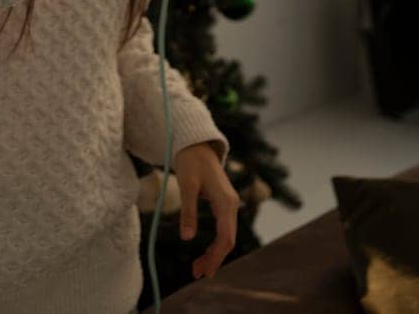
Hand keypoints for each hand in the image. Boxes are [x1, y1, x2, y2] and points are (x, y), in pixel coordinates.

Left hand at [173, 141, 237, 278]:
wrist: (196, 144)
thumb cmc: (191, 161)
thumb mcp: (187, 185)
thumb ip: (188, 211)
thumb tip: (187, 238)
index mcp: (226, 202)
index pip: (225, 237)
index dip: (216, 257)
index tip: (204, 272)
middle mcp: (231, 205)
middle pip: (228, 240)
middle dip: (214, 259)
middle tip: (196, 273)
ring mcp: (228, 204)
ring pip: (226, 236)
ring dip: (214, 253)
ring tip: (197, 268)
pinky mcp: (223, 204)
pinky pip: (223, 229)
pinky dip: (214, 243)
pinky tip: (204, 253)